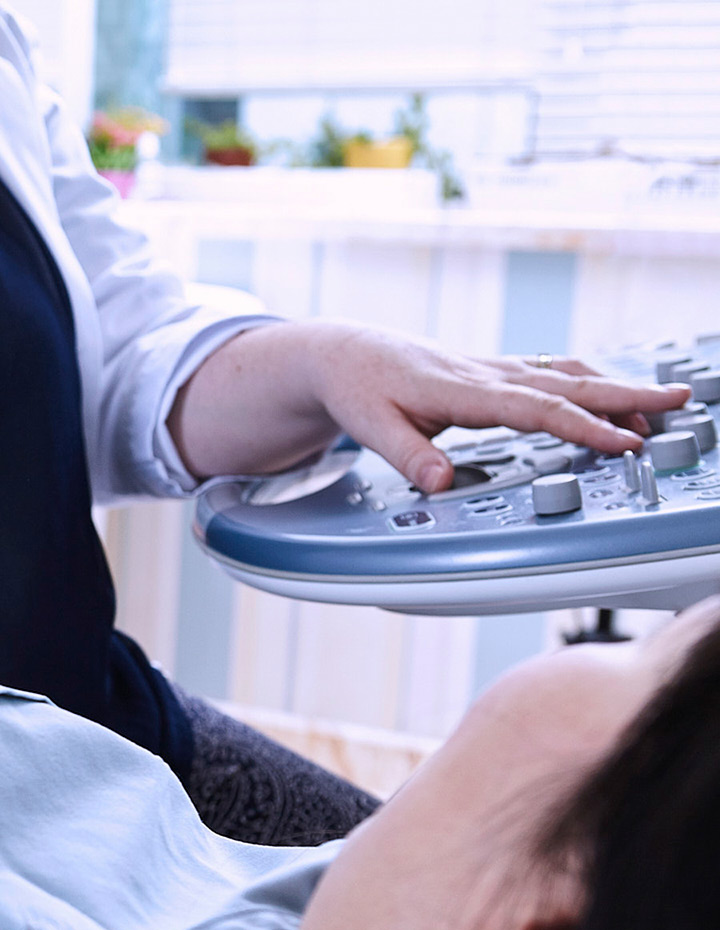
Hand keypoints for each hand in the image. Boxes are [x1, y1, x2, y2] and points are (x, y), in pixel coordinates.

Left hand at [173, 322, 692, 492]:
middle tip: (677, 404)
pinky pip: (553, 373)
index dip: (582, 427)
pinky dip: (590, 381)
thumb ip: (406, 454)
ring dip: (615, 387)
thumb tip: (438, 482)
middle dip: (625, 396)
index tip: (622, 441)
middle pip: (567, 385)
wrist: (345, 353)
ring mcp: (495, 371)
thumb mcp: (370, 426)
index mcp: (463, 390)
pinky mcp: (494, 373)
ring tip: (662, 402)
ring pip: (566, 376)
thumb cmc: (358, 389)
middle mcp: (487, 375)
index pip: (535, 410)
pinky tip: (615, 390)